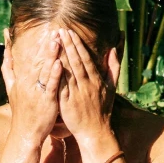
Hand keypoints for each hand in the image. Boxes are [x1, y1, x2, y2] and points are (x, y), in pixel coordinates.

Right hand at [5, 27, 61, 145]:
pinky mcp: (46, 101)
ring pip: (44, 70)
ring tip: (56, 40)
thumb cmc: (22, 111)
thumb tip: (5, 52)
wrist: (25, 133)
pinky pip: (51, 85)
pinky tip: (59, 63)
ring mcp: (36, 92)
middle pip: (35, 61)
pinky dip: (55, 74)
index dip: (24, 44)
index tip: (16, 29)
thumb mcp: (11, 88)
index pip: (22, 57)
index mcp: (20, 80)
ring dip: (50, 54)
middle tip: (51, 29)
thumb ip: (8, 70)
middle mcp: (27, 84)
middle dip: (43, 45)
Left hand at [58, 35, 113, 151]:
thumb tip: (114, 48)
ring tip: (53, 42)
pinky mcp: (67, 103)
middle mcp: (87, 85)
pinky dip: (55, 75)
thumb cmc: (103, 109)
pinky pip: (60, 86)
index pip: (85, 59)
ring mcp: (76, 93)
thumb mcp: (112, 87)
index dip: (77, 45)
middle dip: (68, 45)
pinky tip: (49, 64)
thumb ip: (114, 67)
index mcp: (96, 80)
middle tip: (60, 31)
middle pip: (76, 61)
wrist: (95, 132)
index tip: (70, 32)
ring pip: (68, 71)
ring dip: (60, 55)